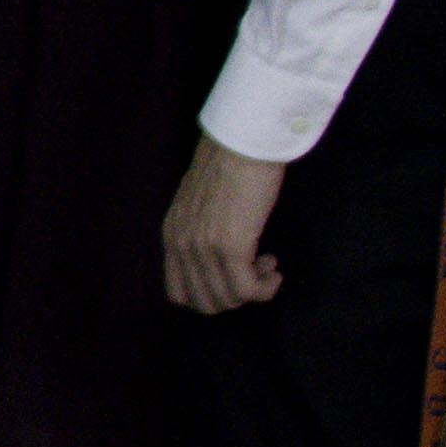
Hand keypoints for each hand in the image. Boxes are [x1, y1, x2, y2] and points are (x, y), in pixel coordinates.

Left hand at [161, 135, 285, 313]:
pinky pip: (247, 290)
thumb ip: (200, 230)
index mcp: (171, 235)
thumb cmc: (230, 166)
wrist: (243, 143)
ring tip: (268, 266)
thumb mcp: (201, 204)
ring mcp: (203, 248)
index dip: (210, 295)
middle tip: (255, 273)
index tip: (232, 277)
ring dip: (253, 291)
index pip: (178, 293)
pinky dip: (265, 289)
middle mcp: (181, 246)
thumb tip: (220, 257)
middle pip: (204, 303)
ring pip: (227, 300)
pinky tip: (274, 270)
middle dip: (234, 298)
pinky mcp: (230, 247)